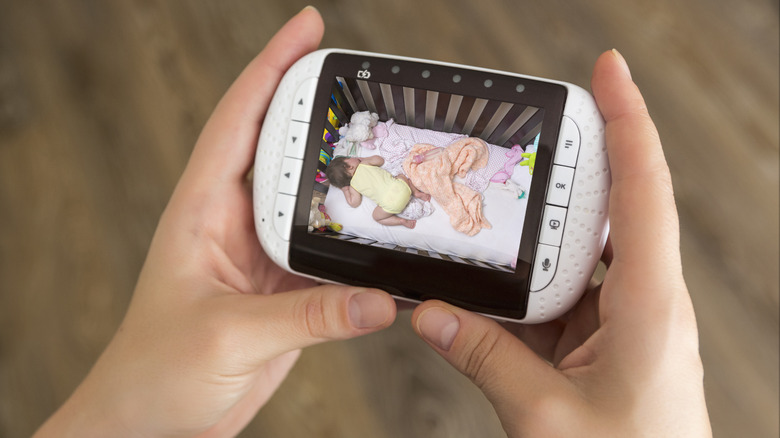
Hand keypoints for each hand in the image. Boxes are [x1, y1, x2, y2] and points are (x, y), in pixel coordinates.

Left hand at [35, 8, 395, 437]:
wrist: (150, 425)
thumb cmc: (156, 374)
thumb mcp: (230, 336)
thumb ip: (309, 316)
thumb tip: (379, 301)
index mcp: (202, 211)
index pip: (238, 120)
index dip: (270, 67)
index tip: (308, 28)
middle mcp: (232, 223)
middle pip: (282, 148)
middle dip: (320, 109)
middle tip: (368, 85)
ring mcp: (259, 255)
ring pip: (310, 199)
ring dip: (345, 175)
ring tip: (391, 152)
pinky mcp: (281, 290)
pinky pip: (325, 252)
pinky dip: (354, 240)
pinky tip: (384, 233)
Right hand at [412, 50, 711, 436]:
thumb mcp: (544, 417)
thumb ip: (486, 359)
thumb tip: (433, 315)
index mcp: (649, 305)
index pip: (643, 191)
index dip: (628, 122)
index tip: (609, 73)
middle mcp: (645, 300)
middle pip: (614, 204)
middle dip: (578, 159)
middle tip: (538, 123)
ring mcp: (627, 318)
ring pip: (583, 251)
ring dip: (544, 229)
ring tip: (499, 205)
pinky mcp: (607, 339)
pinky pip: (566, 291)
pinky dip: (531, 279)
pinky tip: (497, 278)